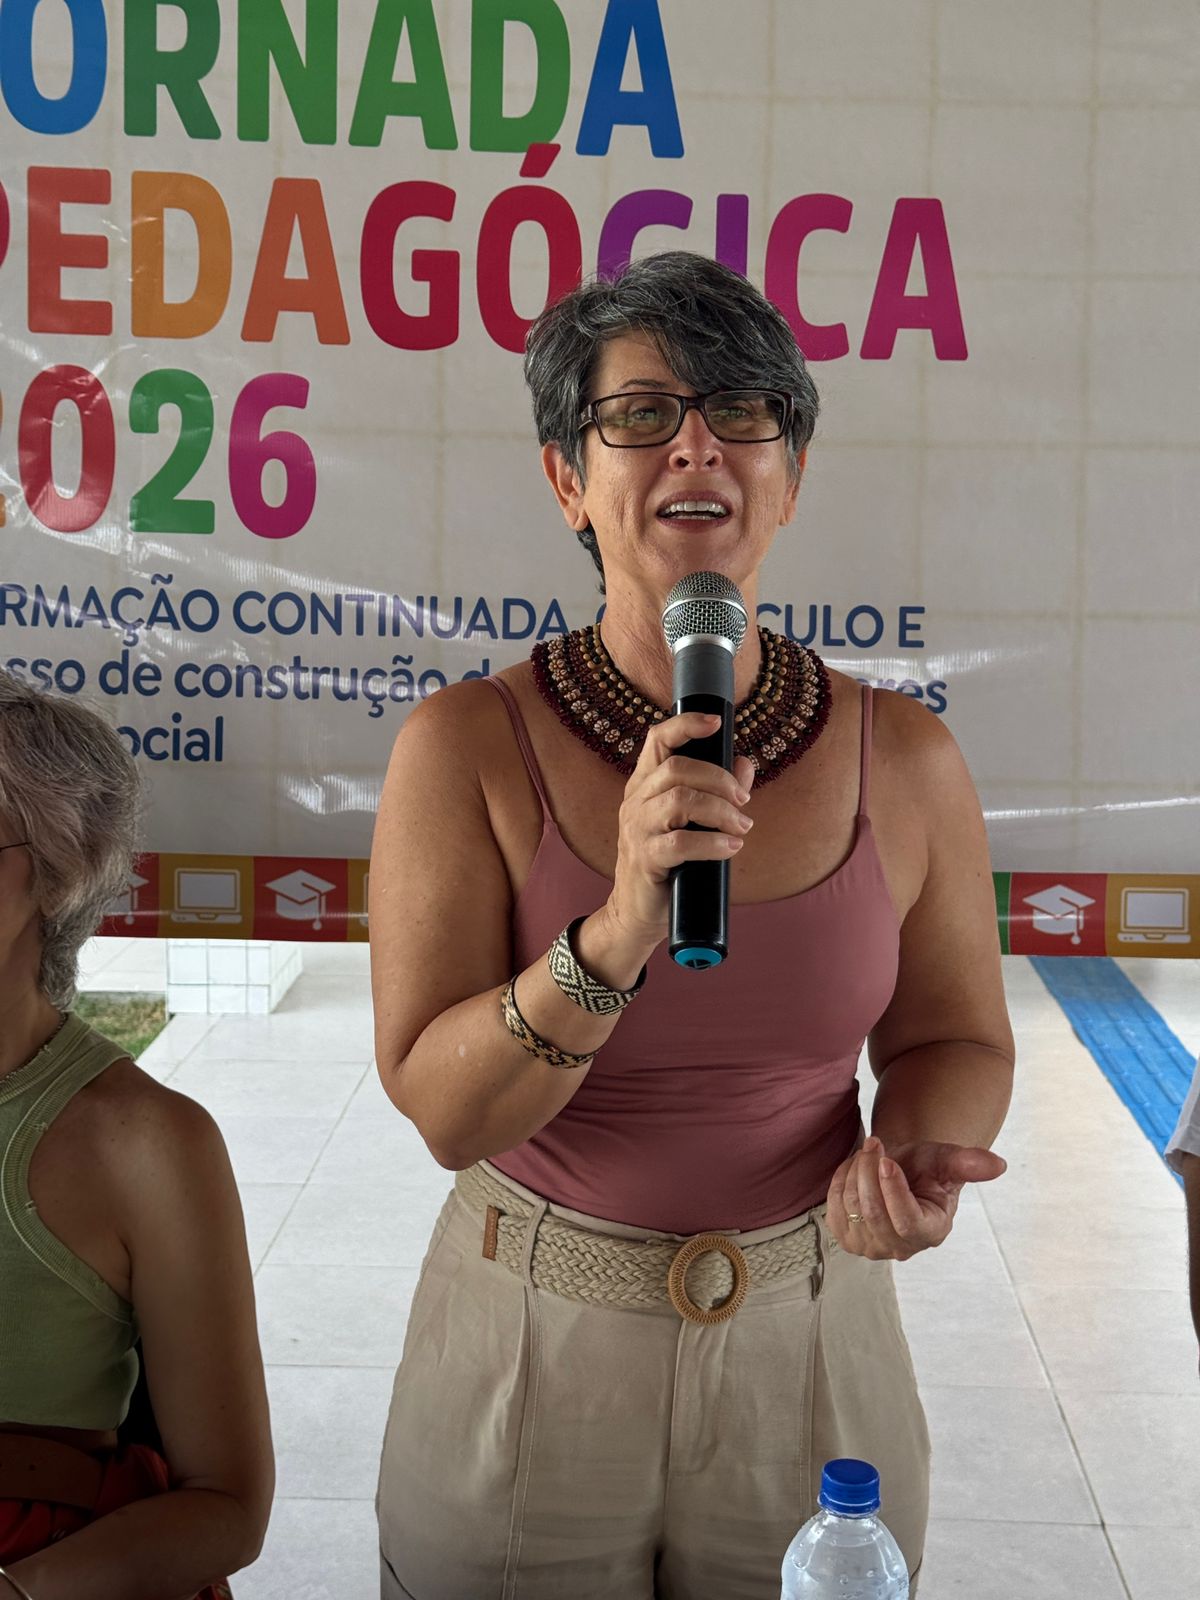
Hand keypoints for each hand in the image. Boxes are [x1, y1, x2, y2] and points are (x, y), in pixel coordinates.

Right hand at [605, 711, 754, 944]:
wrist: (637, 911)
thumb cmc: (668, 863)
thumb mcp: (692, 823)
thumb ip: (718, 792)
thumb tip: (746, 764)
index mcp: (645, 785)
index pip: (657, 740)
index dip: (685, 724)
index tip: (716, 722)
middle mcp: (636, 801)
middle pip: (677, 769)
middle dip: (720, 780)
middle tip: (744, 802)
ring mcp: (637, 829)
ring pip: (680, 801)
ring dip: (721, 811)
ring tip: (742, 828)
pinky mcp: (644, 858)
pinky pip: (681, 842)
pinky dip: (713, 842)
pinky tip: (730, 848)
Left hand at [827, 1135, 1006, 1259]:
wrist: (899, 1168)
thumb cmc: (925, 1166)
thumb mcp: (946, 1159)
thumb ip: (969, 1163)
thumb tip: (998, 1165)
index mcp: (932, 1232)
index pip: (907, 1223)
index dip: (894, 1192)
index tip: (887, 1161)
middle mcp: (902, 1249)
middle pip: (874, 1214)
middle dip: (869, 1172)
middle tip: (874, 1143)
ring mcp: (871, 1248)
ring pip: (852, 1208)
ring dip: (855, 1172)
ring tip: (868, 1154)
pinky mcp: (847, 1238)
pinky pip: (834, 1208)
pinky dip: (840, 1181)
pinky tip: (854, 1169)